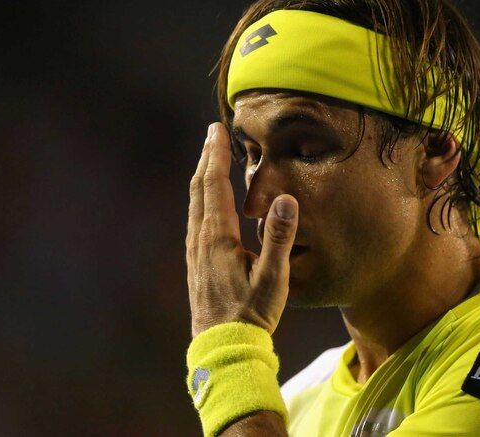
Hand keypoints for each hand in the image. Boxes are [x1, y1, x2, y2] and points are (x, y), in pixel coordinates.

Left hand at [186, 122, 298, 336]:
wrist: (223, 349)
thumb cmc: (251, 314)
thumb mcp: (273, 277)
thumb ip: (279, 237)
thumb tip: (285, 199)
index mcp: (218, 238)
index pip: (215, 186)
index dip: (215, 155)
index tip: (215, 130)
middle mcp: (201, 241)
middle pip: (199, 190)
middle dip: (205, 159)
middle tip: (211, 134)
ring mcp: (195, 254)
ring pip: (194, 205)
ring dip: (202, 178)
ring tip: (210, 160)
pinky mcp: (196, 265)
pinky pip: (195, 221)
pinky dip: (202, 200)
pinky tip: (209, 205)